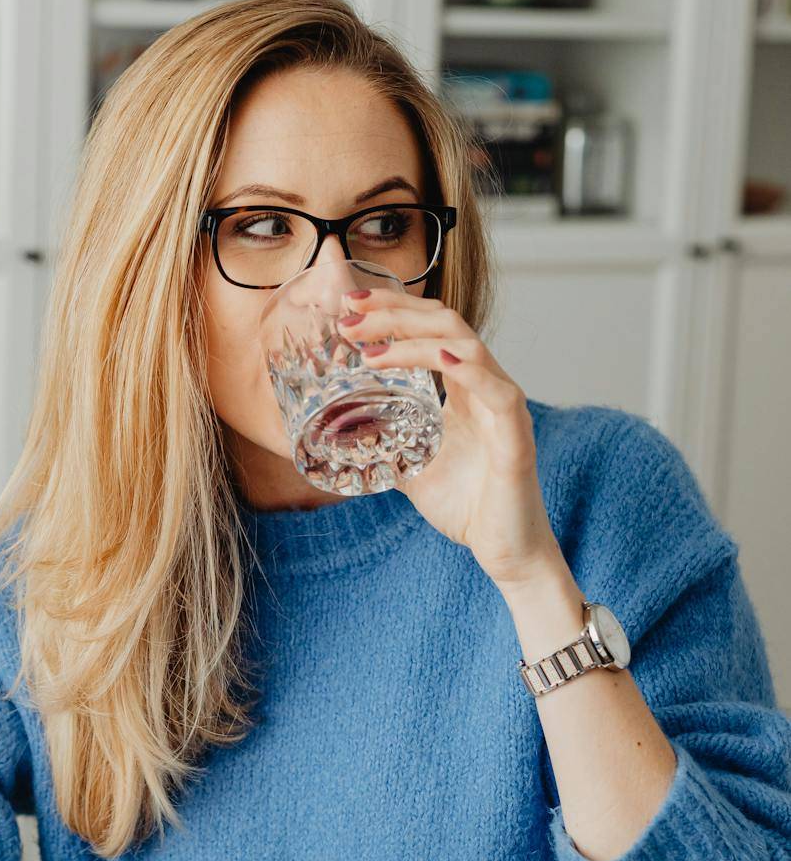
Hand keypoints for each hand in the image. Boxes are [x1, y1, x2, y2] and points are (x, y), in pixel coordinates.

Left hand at [338, 290, 560, 588]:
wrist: (507, 552)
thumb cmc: (469, 509)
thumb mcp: (412, 470)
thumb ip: (387, 448)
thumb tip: (345, 442)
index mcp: (465, 391)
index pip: (431, 332)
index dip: (393, 313)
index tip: (350, 307)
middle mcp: (487, 388)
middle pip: (446, 324)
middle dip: (396, 312)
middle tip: (350, 312)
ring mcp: (504, 407)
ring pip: (467, 347)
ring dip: (415, 340)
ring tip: (370, 347)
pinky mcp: (516, 435)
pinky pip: (498, 390)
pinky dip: (468, 369)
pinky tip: (439, 359)